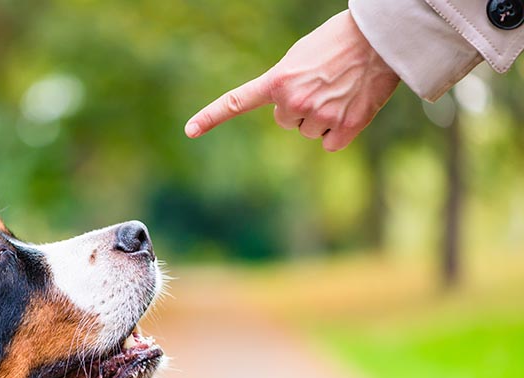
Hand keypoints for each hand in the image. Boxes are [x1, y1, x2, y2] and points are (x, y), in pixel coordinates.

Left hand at [185, 10, 400, 151]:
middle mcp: (293, 102)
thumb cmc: (340, 42)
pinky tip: (350, 108)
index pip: (238, 101)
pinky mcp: (344, 129)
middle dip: (301, 108)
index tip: (189, 131)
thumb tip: (289, 112)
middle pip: (287, 122)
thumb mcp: (300, 57)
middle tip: (322, 84)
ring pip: (309, 132)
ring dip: (322, 118)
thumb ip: (285, 84)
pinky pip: (331, 144)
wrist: (380, 40)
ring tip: (339, 91)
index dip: (211, 117)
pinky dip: (340, 132)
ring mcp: (319, 118)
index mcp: (278, 81)